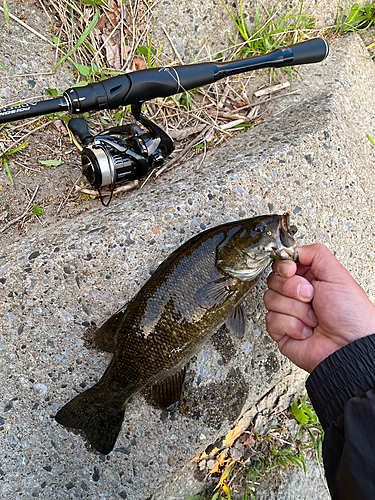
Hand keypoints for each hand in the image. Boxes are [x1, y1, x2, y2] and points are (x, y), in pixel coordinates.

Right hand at [263, 244, 374, 372]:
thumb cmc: (351, 315)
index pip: (282, 265)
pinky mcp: (282, 331)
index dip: (284, 266)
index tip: (291, 270)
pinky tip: (306, 330)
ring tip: (313, 317)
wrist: (349, 347)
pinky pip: (272, 320)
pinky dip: (292, 325)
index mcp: (310, 279)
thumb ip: (316, 253)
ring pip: (270, 299)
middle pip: (273, 280)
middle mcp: (297, 295)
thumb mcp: (337, 275)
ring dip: (295, 309)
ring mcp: (289, 313)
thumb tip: (293, 249)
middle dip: (293, 289)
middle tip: (311, 297)